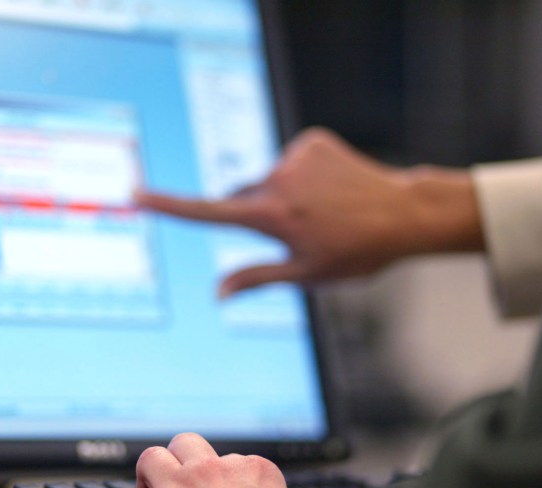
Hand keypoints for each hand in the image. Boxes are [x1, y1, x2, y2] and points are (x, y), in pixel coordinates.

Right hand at [136, 127, 482, 296]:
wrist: (405, 214)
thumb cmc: (356, 253)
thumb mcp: (306, 274)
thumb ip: (256, 278)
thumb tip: (218, 292)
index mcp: (271, 218)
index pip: (207, 213)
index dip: (168, 206)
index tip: (136, 194)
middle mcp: (277, 183)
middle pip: (242, 197)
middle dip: (255, 212)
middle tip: (296, 231)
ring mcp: (294, 157)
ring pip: (268, 179)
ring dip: (282, 194)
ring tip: (322, 210)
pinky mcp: (311, 141)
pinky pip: (290, 160)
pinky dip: (302, 174)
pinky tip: (330, 189)